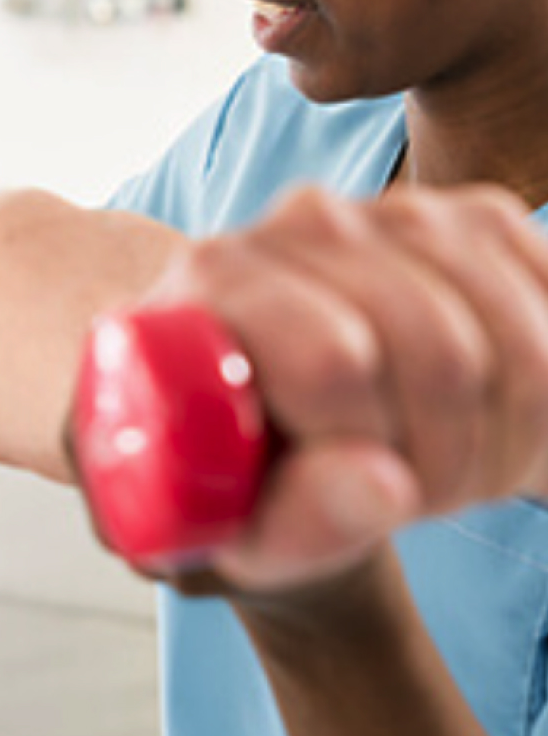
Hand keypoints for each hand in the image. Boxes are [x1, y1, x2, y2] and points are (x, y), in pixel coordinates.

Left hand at [138, 184, 547, 593]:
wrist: (270, 407)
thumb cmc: (230, 471)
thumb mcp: (232, 525)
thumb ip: (292, 519)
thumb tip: (382, 488)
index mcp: (217, 278)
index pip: (333, 361)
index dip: (366, 453)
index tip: (348, 488)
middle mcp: (304, 221)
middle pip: (441, 353)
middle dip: (448, 464)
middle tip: (411, 497)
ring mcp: (396, 210)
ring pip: (521, 341)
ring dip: (509, 438)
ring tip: (440, 465)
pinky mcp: (477, 219)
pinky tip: (489, 422)